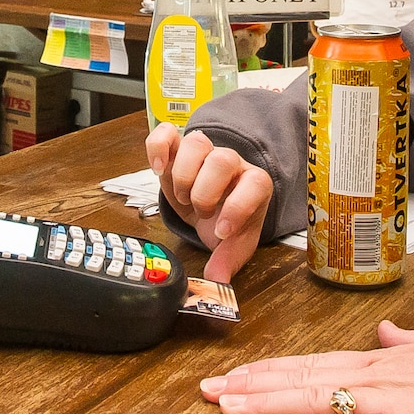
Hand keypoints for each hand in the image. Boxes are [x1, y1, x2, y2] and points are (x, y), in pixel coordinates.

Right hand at [146, 123, 271, 282]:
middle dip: (206, 191)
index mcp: (254, 185)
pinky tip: (158, 169)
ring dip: (184, 175)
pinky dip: (158, 148)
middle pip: (223, 159)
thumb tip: (218, 281)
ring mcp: (204, 152)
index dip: (238, 207)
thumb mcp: (234, 245)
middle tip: (200, 212)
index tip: (220, 231)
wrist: (213, 206)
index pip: (255, 184)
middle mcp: (231, 164)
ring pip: (197, 143)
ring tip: (182, 198)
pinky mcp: (176, 149)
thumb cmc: (226, 222)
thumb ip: (227, 261)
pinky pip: (167, 132)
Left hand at [200, 321, 413, 413]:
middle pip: (302, 378)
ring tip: (223, 407)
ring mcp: (391, 402)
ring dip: (265, 405)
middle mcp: (379, 375)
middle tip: (204, 390)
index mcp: (388, 359)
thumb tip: (387, 331)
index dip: (272, 368)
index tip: (235, 372)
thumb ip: (413, 341)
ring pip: (314, 401)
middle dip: (250, 384)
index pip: (316, 362)